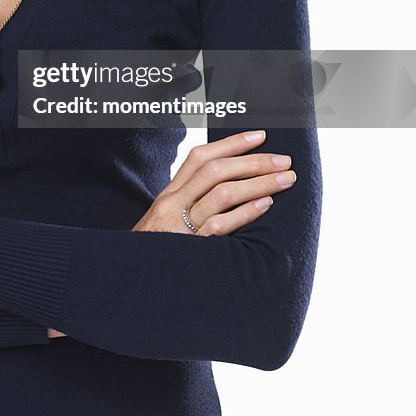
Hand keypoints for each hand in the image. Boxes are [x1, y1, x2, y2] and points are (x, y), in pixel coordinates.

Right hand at [132, 129, 294, 235]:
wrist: (130, 279)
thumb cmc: (155, 251)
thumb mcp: (165, 221)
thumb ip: (189, 204)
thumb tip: (227, 189)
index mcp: (170, 194)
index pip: (200, 157)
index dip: (231, 143)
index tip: (260, 136)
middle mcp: (173, 203)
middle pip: (215, 170)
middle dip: (252, 161)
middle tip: (283, 160)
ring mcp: (181, 225)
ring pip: (222, 193)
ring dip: (258, 182)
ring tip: (285, 179)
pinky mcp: (191, 249)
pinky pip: (220, 225)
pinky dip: (245, 212)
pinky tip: (266, 204)